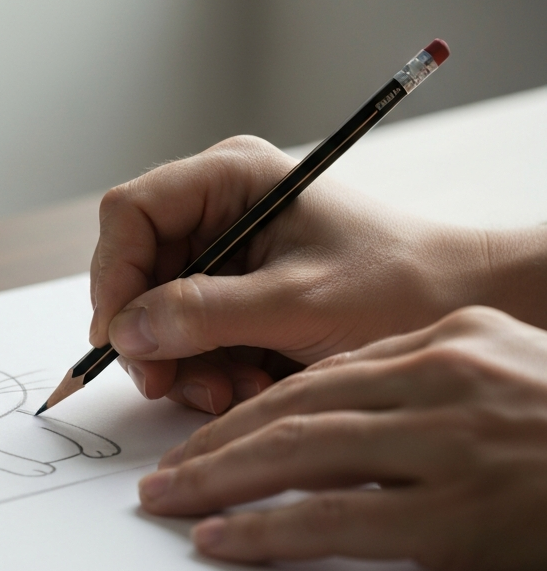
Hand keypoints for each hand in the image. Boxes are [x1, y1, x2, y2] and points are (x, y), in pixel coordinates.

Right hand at [90, 136, 493, 414]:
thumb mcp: (298, 302)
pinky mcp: (233, 294)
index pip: (131, 213)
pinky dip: (205, 370)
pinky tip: (247, 385)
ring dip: (183, 362)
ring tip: (232, 392)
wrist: (457, 307)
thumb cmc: (398, 286)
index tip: (120, 337)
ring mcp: (223, 253)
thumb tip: (124, 330)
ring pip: (156, 311)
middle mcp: (217, 209)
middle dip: (151, 334)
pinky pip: (187, 335)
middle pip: (136, 269)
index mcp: (231, 178)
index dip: (114, 275)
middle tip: (170, 384)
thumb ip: (205, 314)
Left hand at [138, 306, 546, 570]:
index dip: (251, 406)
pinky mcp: (457, 515)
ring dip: (218, 479)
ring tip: (167, 502)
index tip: (207, 434)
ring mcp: (448, 444)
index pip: (321, 373)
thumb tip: (346, 410)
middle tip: (163, 472)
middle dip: (216, 441)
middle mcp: (440, 379)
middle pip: (294, 403)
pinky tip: (221, 541)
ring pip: (298, 451)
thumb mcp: (508, 378)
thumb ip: (428, 386)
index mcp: (449, 341)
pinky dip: (265, 530)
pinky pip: (333, 519)